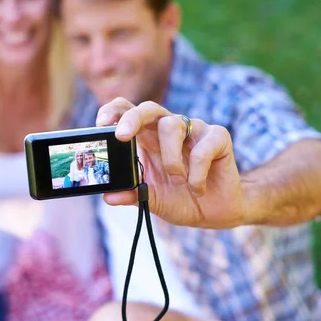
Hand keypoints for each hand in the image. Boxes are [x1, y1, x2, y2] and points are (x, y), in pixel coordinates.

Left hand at [96, 98, 245, 227]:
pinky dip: (196, 173)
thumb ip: (131, 194)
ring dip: (170, 159)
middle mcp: (169, 129)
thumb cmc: (181, 198)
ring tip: (178, 180)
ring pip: (172, 126)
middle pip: (148, 108)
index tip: (101, 124)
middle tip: (122, 136)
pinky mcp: (218, 137)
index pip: (127, 111)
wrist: (216, 212)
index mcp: (148, 138)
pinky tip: (197, 188)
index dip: (113, 111)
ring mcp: (194, 130)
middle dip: (132, 118)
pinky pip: (202, 147)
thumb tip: (108, 196)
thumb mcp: (151, 199)